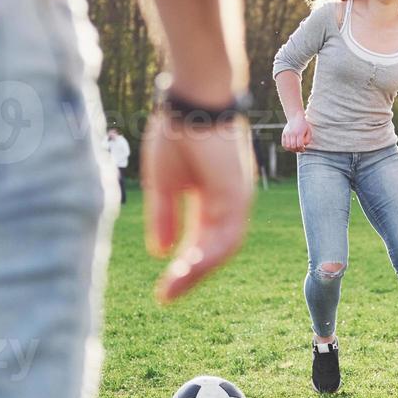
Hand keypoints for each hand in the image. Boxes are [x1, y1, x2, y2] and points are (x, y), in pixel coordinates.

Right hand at [142, 114, 253, 302]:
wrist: (192, 100)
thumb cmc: (177, 132)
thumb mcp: (163, 183)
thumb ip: (164, 217)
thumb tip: (160, 252)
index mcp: (212, 198)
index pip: (201, 240)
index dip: (183, 264)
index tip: (164, 286)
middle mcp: (229, 202)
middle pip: (214, 249)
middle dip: (190, 275)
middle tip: (166, 297)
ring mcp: (237, 199)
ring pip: (222, 247)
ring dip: (197, 271)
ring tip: (172, 289)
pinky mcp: (237, 194)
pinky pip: (226, 234)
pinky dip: (207, 254)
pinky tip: (186, 269)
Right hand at [281, 114, 312, 152]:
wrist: (295, 117)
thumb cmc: (304, 125)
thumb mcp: (309, 130)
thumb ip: (308, 139)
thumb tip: (304, 145)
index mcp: (299, 132)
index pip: (299, 144)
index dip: (301, 149)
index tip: (303, 149)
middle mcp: (292, 133)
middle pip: (293, 146)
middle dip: (297, 150)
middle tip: (299, 150)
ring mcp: (287, 133)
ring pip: (288, 146)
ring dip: (292, 150)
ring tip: (295, 149)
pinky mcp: (284, 133)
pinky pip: (283, 144)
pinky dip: (286, 148)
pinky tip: (290, 147)